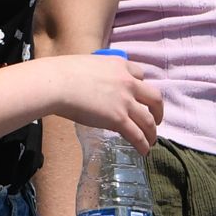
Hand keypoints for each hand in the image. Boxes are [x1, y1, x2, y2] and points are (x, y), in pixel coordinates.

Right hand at [38, 49, 168, 151]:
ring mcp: (125, 101)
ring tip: (151, 141)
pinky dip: (143, 144)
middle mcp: (128, 82)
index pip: (140, 74)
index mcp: (120, 65)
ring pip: (148, 120)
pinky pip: (137, 135)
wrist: (57, 84)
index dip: (142, 86)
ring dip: (152, 132)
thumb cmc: (62, 73)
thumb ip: (99, 74)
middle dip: (158, 110)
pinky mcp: (118, 119)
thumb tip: (92, 85)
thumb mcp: (89, 65)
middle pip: (154, 97)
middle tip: (156, 120)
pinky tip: (144, 151)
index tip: (140, 95)